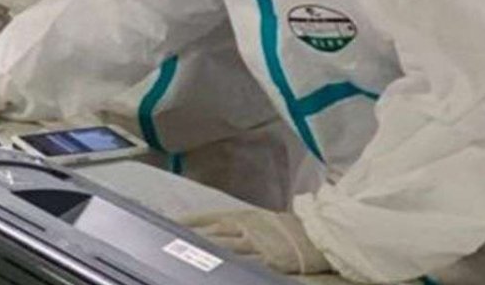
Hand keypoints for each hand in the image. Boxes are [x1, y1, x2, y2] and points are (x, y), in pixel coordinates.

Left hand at [178, 210, 331, 275]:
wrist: (318, 233)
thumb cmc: (288, 228)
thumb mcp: (259, 219)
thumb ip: (235, 224)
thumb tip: (212, 227)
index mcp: (242, 215)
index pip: (206, 217)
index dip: (187, 222)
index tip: (167, 224)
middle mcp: (245, 227)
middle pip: (209, 233)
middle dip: (187, 239)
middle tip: (166, 242)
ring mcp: (255, 244)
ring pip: (222, 248)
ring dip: (201, 250)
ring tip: (181, 255)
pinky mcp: (267, 261)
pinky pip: (242, 263)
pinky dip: (225, 266)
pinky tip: (211, 269)